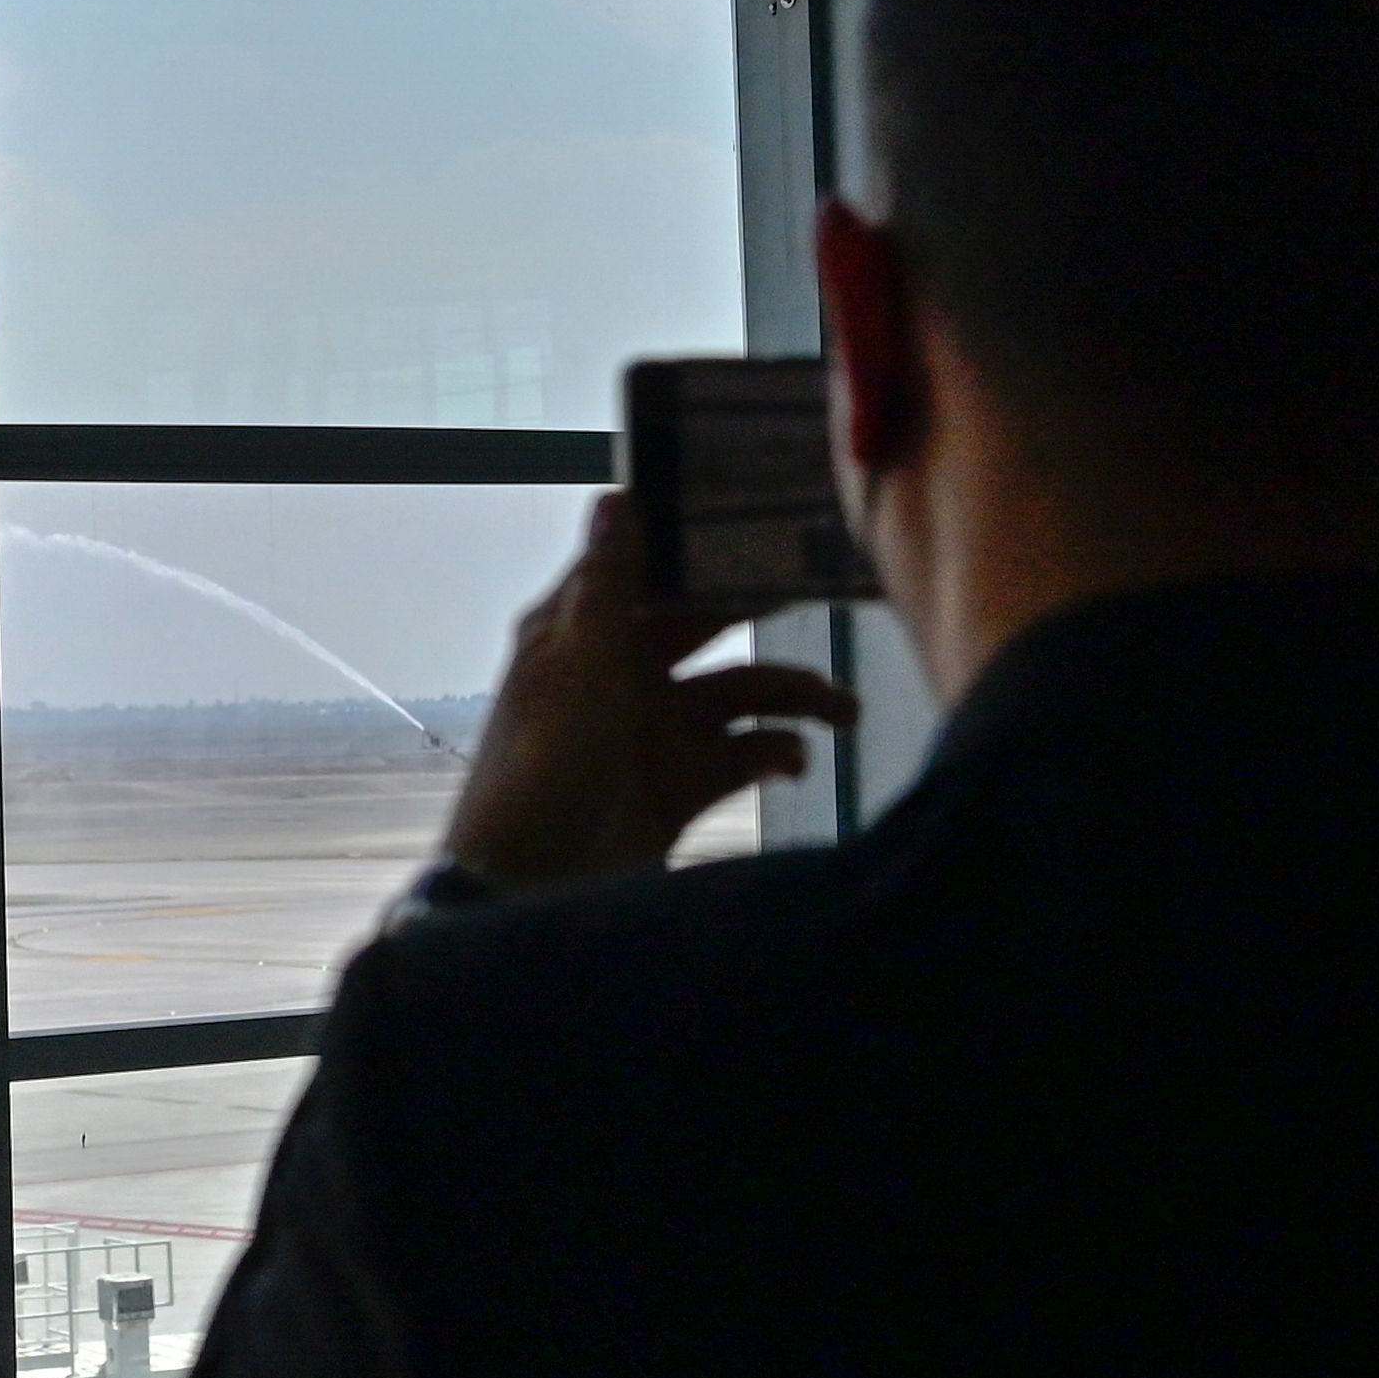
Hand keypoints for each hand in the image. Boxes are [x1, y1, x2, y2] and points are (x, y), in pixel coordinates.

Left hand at [440, 492, 861, 893]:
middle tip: (824, 594)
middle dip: (764, 617)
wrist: (532, 886)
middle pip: (708, 628)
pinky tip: (796, 760)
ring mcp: (654, 733)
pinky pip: (742, 755)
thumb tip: (617, 491)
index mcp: (585, 630)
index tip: (763, 519)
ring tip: (847, 710)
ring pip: (739, 694)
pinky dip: (775, 753)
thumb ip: (608, 581)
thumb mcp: (581, 661)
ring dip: (793, 695)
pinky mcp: (680, 789)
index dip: (702, 548)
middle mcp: (622, 672)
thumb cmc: (546, 760)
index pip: (650, 571)